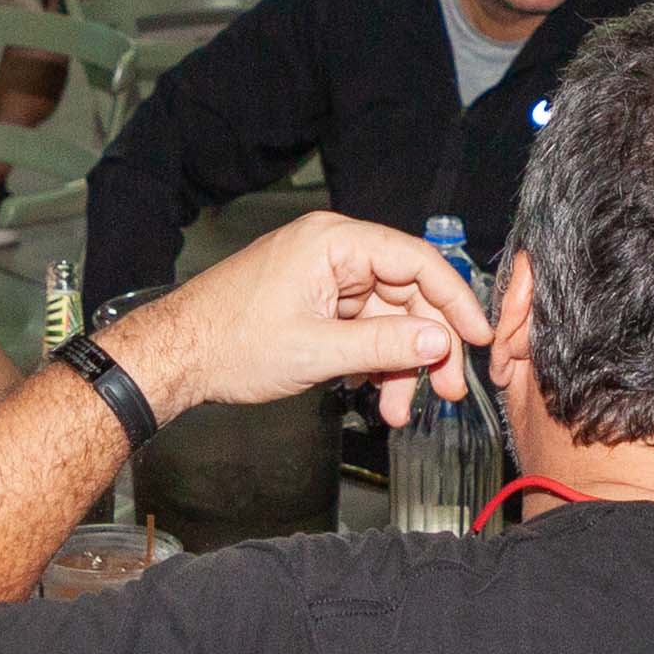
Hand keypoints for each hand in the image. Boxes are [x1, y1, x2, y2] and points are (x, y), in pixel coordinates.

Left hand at [110, 211, 489, 424]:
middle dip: (427, 346)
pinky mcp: (313, 302)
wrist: (174, 358)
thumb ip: (384, 344)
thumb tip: (439, 341)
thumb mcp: (317, 350)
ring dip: (398, 364)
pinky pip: (361, 328)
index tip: (480, 338)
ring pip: (386, 317)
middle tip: (445, 390)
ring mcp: (322, 277)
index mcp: (333, 242)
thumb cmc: (230, 343)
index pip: (417, 260)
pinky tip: (375, 394)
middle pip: (407, 293)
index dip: (455, 300)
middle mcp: (332, 251)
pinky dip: (373, 361)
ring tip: (397, 411)